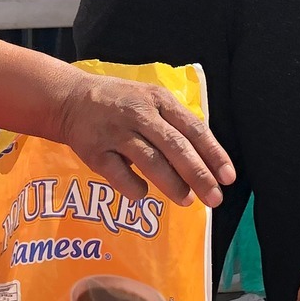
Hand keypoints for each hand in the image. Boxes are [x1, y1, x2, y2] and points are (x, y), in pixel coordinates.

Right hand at [57, 72, 234, 207]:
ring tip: (187, 200)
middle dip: (198, 174)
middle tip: (214, 198)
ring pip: (150, 160)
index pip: (194, 128)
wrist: (71, 99)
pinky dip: (134, 187)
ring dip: (172, 184)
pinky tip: (143, 195)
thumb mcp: (151, 101)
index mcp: (159, 100)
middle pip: (175, 146)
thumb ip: (175, 126)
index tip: (228, 178)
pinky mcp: (93, 150)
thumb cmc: (121, 104)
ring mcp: (115, 132)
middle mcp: (139, 114)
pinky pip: (118, 174)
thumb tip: (207, 162)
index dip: (213, 154)